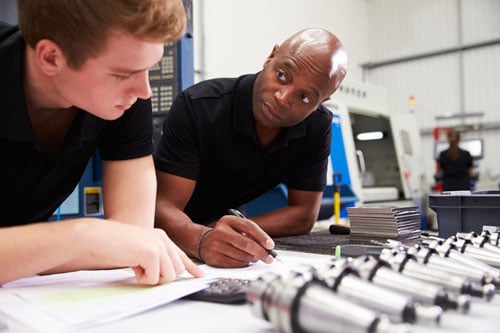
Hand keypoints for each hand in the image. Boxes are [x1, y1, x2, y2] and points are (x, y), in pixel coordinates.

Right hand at [85, 220, 203, 284]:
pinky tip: (132, 266)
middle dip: (161, 276)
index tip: (200, 276)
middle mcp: (163, 240)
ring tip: (137, 266)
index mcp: (161, 237)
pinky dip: (142, 278)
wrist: (97, 238)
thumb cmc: (113, 245)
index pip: (181, 255)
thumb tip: (166, 273)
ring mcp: (159, 245)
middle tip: (143, 270)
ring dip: (152, 278)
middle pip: (177, 270)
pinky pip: (154, 278)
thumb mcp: (139, 249)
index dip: (191, 267)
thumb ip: (154, 257)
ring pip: (169, 276)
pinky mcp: (152, 253)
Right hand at [200, 215, 274, 267]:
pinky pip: (235, 264)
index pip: (249, 227)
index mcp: (228, 221)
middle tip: (269, 258)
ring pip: (242, 255)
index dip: (262, 237)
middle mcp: (220, 232)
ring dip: (253, 259)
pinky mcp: (214, 258)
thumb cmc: (224, 235)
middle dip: (261, 252)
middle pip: (246, 243)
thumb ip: (249, 233)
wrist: (203, 242)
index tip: (270, 245)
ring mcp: (216, 245)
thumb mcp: (235, 228)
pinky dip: (244, 263)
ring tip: (257, 258)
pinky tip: (246, 261)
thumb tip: (266, 246)